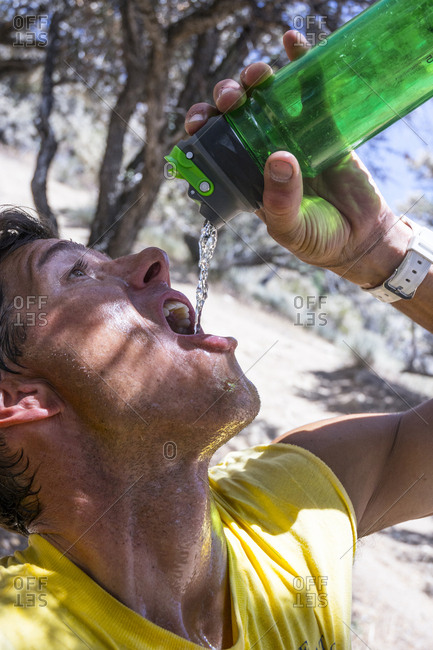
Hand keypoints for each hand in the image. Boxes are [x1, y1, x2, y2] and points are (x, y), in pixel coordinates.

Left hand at [185, 30, 410, 286]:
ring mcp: (290, 134)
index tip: (199, 121)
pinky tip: (292, 42)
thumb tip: (278, 157)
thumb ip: (280, 200)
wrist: (360, 235)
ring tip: (257, 76)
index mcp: (243, 175)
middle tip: (232, 99)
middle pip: (234, 114)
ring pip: (265, 96)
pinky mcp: (321, 124)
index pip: (212, 144)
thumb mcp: (291, 227)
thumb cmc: (316, 238)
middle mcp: (261, 150)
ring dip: (254, 79)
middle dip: (225, 98)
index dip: (202, 127)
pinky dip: (300, 61)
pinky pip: (308, 89)